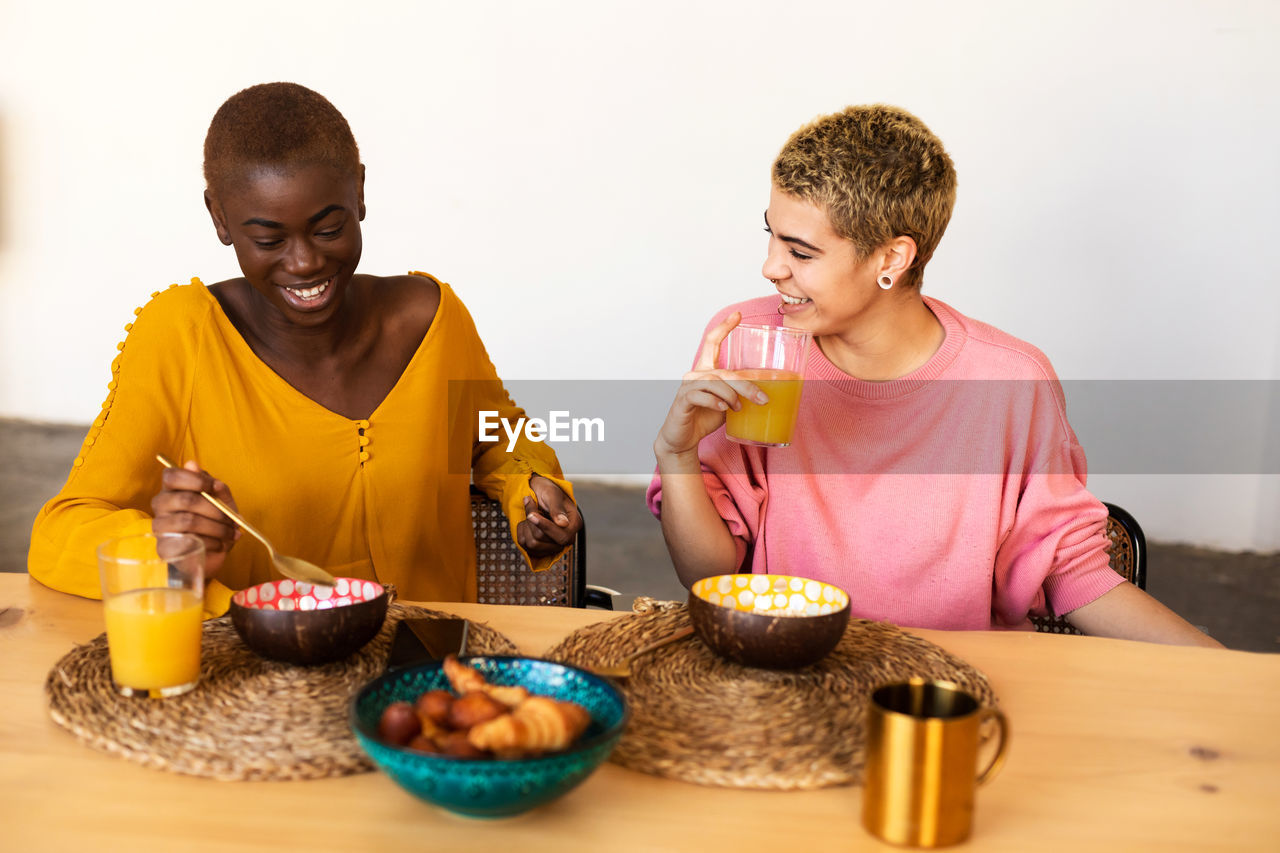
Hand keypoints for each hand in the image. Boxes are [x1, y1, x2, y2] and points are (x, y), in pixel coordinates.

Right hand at [151, 459, 240, 579]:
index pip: (171, 475)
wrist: (210, 555)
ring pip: (188, 521)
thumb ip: (213, 486)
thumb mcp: (223, 503)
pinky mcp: (164, 548)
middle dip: (216, 510)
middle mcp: (161, 505)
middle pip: (186, 499)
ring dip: (217, 528)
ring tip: (231, 534)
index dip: (195, 479)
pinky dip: (211, 543)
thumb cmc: (216, 523)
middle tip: (233, 520)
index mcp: (172, 489)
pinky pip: (188, 541)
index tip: (214, 487)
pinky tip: (219, 544)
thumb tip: (194, 465)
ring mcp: (160, 527)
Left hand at [515, 475, 583, 558]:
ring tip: (530, 515)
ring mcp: (554, 544)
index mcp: (574, 524)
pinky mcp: (541, 548)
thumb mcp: (552, 494)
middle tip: (531, 508)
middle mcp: (566, 537)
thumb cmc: (547, 490)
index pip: (561, 536)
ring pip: (532, 545)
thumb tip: (563, 524)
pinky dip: (522, 532)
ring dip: (526, 527)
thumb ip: (557, 508)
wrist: (538, 491)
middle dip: (532, 523)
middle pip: (543, 540)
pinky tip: (528, 523)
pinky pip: (525, 547)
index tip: (531, 515)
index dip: (544, 527)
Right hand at [653, 311, 766, 460]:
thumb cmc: (705, 418)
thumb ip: (741, 394)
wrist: (682, 439)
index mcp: (706, 371)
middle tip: (763, 398)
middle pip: (723, 372)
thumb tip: (770, 392)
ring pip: (714, 382)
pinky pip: (700, 396)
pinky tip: (722, 409)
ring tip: (740, 408)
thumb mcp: (728, 404)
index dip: (724, 327)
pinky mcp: (682, 401)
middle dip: (746, 385)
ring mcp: (687, 387)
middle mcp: (695, 375)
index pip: (712, 342)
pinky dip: (714, 402)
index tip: (737, 315)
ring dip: (732, 395)